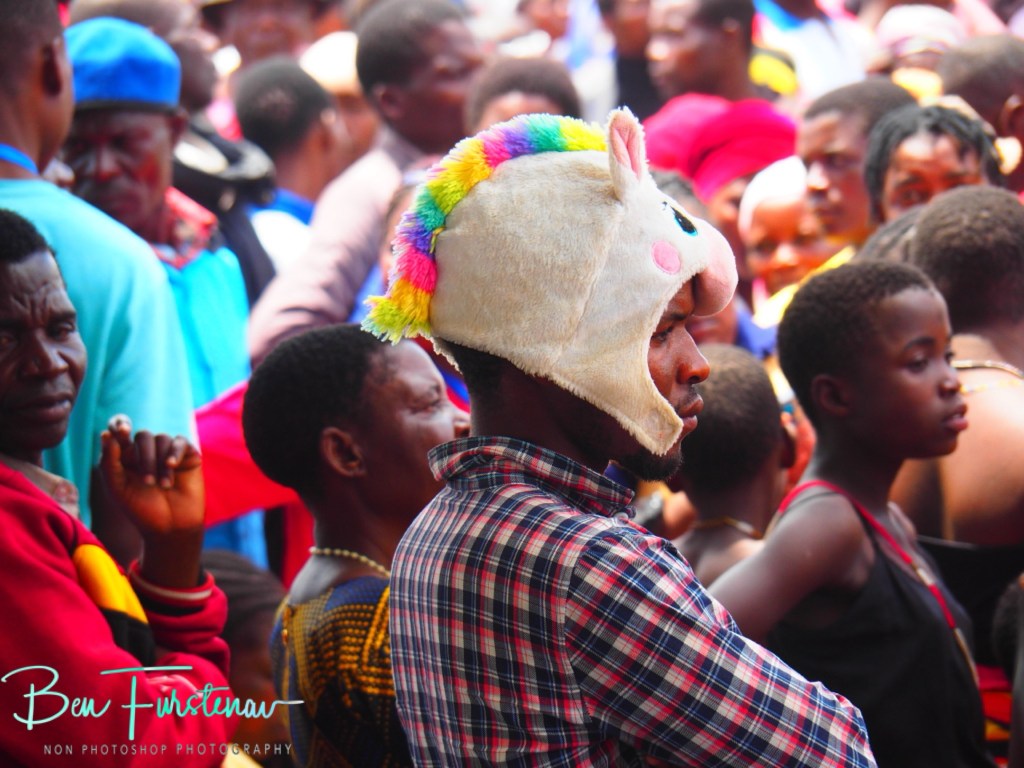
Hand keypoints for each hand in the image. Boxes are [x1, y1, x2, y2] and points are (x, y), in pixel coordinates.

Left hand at [100, 415, 204, 536]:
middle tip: (147, 482)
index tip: (121, 429)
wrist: (171, 527)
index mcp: (126, 458)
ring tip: (162, 486)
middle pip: (142, 436)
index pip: (120, 433)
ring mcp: (168, 453)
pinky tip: (172, 467)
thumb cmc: (141, 510)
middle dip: (144, 456)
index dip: (119, 425)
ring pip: (161, 439)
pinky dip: (175, 452)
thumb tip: (106, 434)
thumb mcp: (117, 488)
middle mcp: (147, 452)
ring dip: (159, 462)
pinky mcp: (188, 455)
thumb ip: (109, 462)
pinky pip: (180, 442)